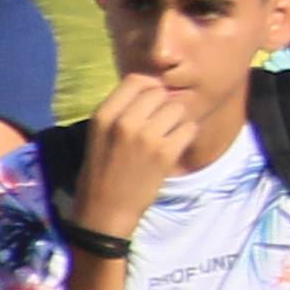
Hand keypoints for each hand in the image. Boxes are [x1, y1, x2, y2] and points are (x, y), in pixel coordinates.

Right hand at [65, 75, 199, 241]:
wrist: (105, 210)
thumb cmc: (101, 171)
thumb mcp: (100, 134)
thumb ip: (122, 110)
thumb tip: (154, 88)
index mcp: (103, 115)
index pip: (136, 80)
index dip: (149, 88)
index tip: (151, 103)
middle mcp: (124, 121)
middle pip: (160, 92)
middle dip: (164, 105)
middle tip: (160, 123)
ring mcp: (146, 137)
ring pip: (178, 108)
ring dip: (177, 120)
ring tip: (167, 136)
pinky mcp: (165, 153)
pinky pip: (189, 128)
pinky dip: (186, 135)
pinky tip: (174, 147)